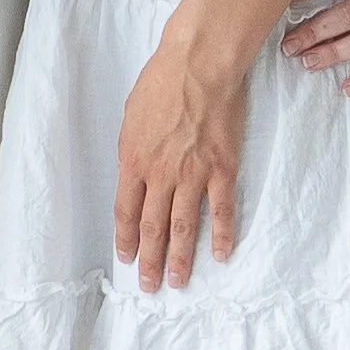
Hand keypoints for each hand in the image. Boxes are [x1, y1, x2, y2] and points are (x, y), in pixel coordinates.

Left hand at [113, 31, 247, 291]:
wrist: (199, 63)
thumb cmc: (163, 79)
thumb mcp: (131, 114)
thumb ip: (132, 147)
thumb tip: (134, 168)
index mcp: (134, 161)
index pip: (126, 211)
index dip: (126, 239)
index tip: (128, 258)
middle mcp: (161, 175)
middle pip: (153, 227)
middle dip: (151, 260)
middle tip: (151, 286)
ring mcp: (193, 174)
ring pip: (184, 226)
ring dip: (181, 258)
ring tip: (179, 282)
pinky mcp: (222, 167)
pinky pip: (222, 208)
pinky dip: (222, 234)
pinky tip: (222, 253)